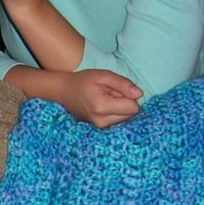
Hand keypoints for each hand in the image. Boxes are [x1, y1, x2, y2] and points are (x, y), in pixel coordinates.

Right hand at [15, 68, 140, 127]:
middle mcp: (102, 121)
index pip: (133, 108)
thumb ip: (123, 84)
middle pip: (131, 115)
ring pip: (125, 118)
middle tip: (110, 93)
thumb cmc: (83, 80)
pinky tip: (103, 105)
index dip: (129, 96)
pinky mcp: (100, 128)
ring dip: (120, 108)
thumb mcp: (104, 76)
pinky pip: (118, 121)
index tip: (116, 90)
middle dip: (125, 102)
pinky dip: (115, 112)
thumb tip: (140, 94)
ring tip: (105, 98)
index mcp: (102, 107)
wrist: (63, 91)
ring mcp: (100, 127)